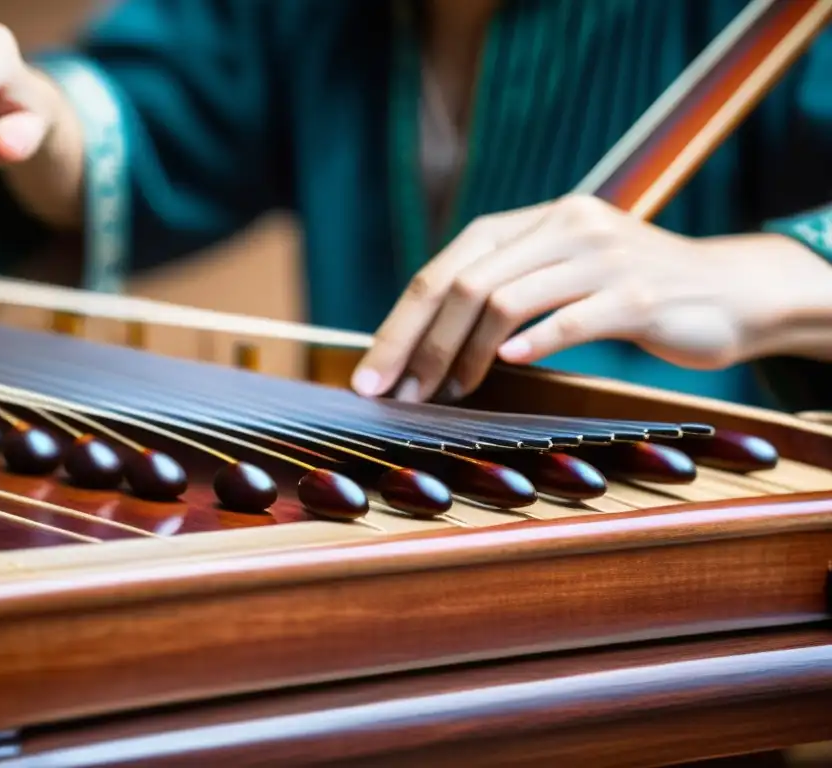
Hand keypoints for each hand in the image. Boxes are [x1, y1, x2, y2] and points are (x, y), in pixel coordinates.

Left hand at [351, 195, 831, 401]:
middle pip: (463, 284)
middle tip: (395, 395)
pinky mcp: (636, 294)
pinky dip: (530, 344)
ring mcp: (600, 256)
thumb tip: (423, 342)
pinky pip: (568, 319)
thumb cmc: (629, 292)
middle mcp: (561, 225)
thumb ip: (503, 286)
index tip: (371, 375)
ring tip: (445, 394)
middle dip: (416, 345)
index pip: (447, 267)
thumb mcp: (561, 271)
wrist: (729, 289)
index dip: (401, 324)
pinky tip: (505, 365)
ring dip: (461, 356)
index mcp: (533, 219)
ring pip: (504, 301)